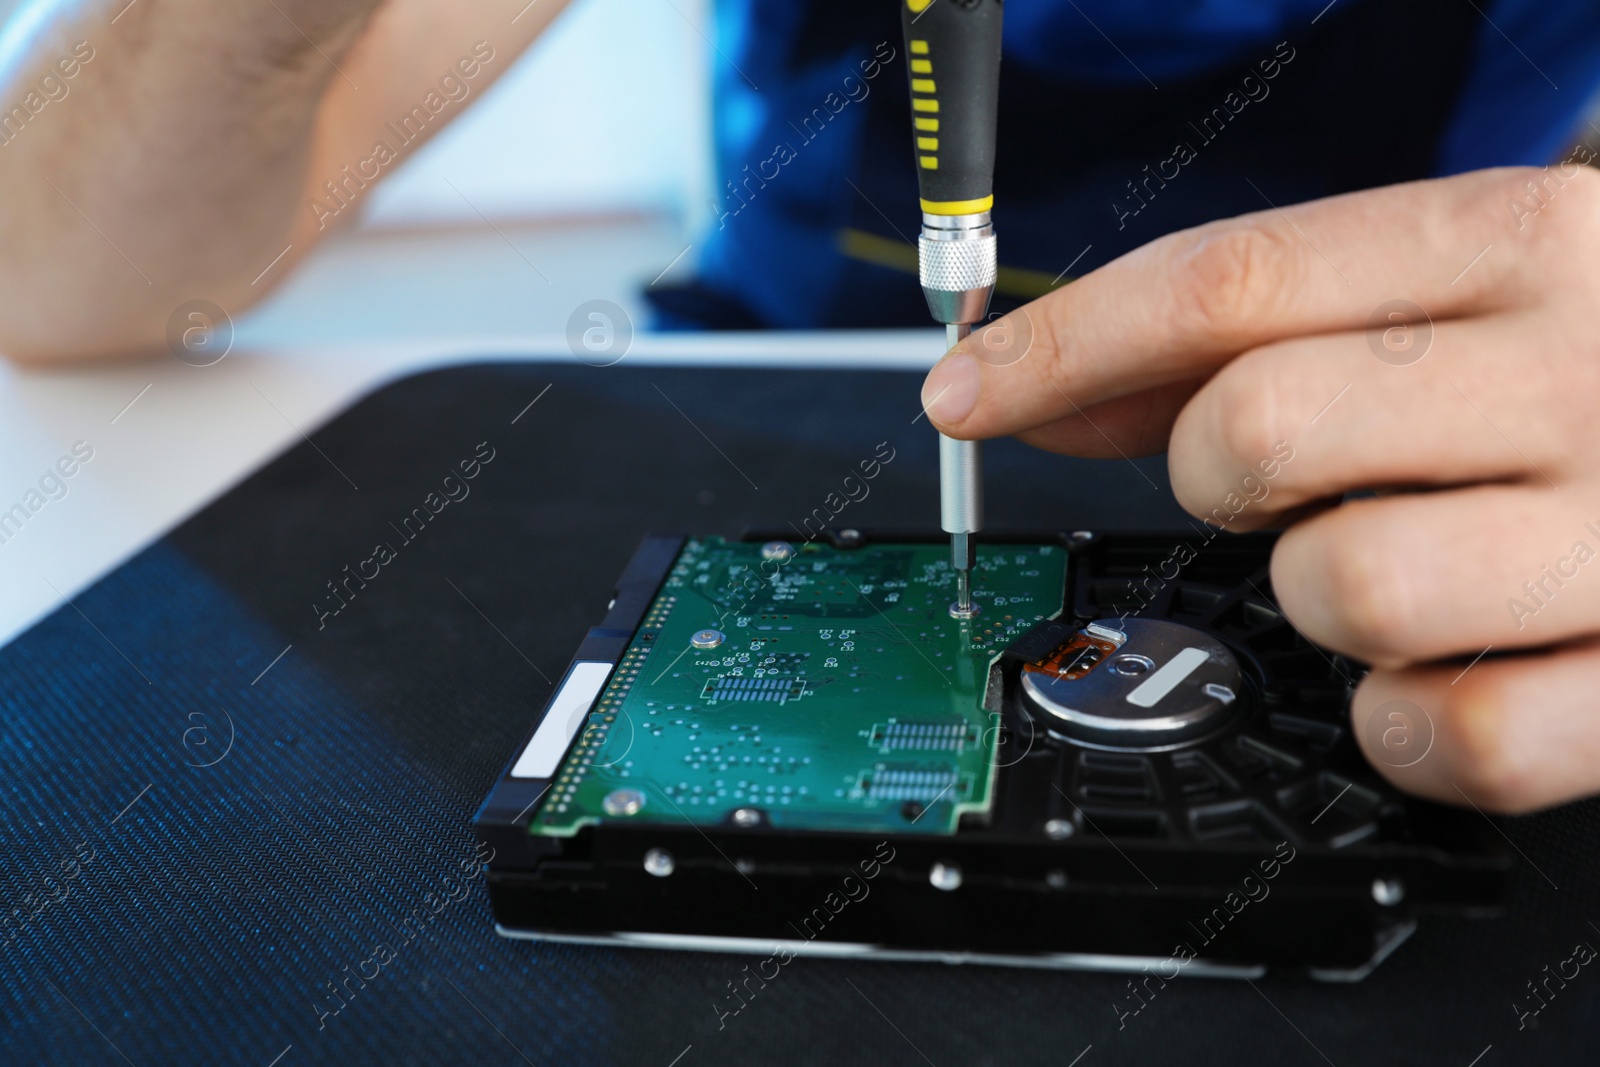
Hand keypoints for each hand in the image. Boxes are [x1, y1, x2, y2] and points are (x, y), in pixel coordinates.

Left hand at [921, 165, 1599, 811]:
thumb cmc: (1599, 358)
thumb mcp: (1458, 287)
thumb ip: (1260, 327)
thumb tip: (1054, 392)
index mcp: (1518, 242)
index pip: (1227, 279)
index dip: (1060, 342)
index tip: (963, 393)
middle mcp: (1586, 368)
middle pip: (1254, 429)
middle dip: (1216, 475)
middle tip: (1280, 480)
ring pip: (1341, 588)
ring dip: (1320, 596)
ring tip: (1397, 560)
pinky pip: (1455, 739)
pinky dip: (1409, 728)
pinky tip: (1444, 671)